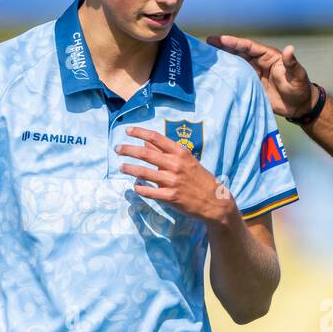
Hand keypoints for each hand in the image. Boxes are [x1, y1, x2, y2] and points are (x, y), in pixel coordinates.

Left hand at [118, 127, 237, 224]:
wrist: (215, 201)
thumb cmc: (200, 179)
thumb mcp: (187, 161)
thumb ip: (166, 152)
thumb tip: (146, 141)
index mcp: (181, 153)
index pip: (156, 138)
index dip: (140, 132)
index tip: (128, 130)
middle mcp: (176, 165)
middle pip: (146, 154)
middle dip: (128, 150)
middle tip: (117, 149)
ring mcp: (173, 181)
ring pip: (144, 173)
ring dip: (130, 168)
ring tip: (121, 167)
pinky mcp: (171, 197)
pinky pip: (149, 191)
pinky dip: (140, 188)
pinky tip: (135, 186)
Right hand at [207, 34, 315, 118]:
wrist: (298, 107)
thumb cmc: (300, 89)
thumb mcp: (297, 76)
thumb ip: (292, 64)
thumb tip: (290, 49)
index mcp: (268, 56)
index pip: (248, 47)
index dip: (234, 42)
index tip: (220, 39)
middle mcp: (258, 62)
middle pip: (238, 52)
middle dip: (223, 47)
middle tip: (206, 42)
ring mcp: (253, 74)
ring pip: (235, 63)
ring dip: (222, 59)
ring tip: (205, 56)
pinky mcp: (250, 85)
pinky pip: (236, 78)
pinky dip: (226, 75)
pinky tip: (214, 75)